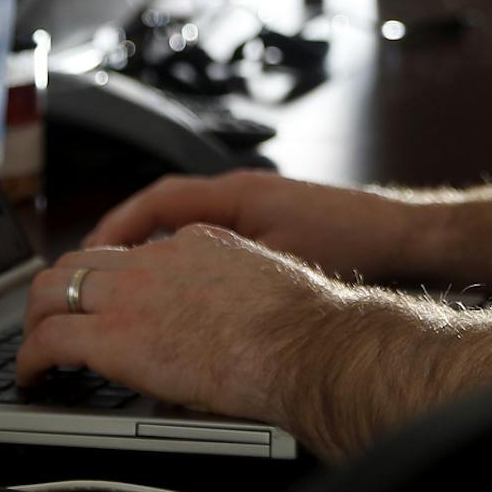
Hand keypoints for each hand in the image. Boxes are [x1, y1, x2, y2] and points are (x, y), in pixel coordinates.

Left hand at [19, 227, 332, 426]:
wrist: (300, 343)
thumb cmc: (300, 328)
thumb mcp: (263, 285)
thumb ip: (233, 293)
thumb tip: (228, 324)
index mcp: (193, 243)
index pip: (132, 254)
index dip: (109, 281)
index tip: (105, 303)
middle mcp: (154, 260)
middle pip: (79, 260)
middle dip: (58, 291)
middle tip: (53, 323)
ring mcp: (130, 294)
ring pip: (50, 290)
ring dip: (35, 320)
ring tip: (34, 350)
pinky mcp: (113, 336)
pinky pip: (48, 339)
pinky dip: (29, 359)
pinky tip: (31, 377)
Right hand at [86, 168, 422, 280]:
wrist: (402, 236)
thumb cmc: (351, 243)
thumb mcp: (283, 261)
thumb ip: (230, 274)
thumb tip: (181, 300)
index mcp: (237, 193)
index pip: (160, 200)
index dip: (119, 226)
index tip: (89, 254)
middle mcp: (240, 192)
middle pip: (163, 208)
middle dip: (123, 238)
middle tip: (90, 272)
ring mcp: (253, 206)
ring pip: (184, 222)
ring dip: (152, 247)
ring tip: (121, 283)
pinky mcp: (266, 224)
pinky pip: (208, 234)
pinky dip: (183, 254)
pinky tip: (176, 287)